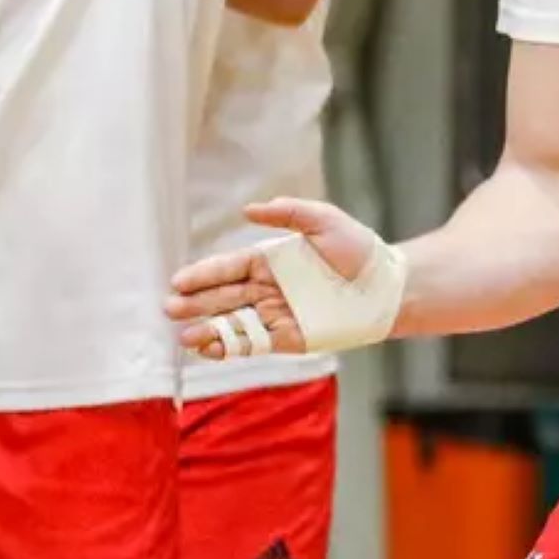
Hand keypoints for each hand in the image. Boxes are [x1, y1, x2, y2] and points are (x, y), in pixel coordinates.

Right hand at [167, 196, 376, 357]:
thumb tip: (247, 209)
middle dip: (195, 304)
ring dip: (207, 330)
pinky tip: (209, 349)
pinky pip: (253, 344)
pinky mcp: (289, 340)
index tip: (178, 281)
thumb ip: (287, 211)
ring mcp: (275, 316)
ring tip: (182, 336)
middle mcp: (265, 290)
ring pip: (232, 324)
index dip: (202, 275)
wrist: (389, 288)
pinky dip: (230, 348)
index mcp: (267, 262)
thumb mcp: (324, 221)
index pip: (226, 269)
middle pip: (222, 298)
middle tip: (169, 308)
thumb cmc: (359, 250)